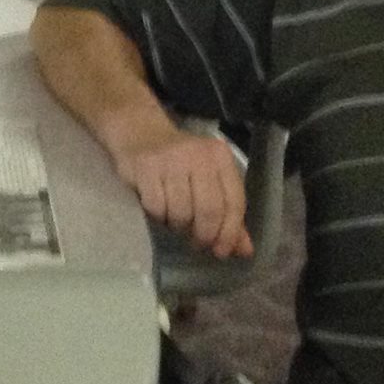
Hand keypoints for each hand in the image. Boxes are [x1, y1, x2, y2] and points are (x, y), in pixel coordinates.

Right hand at [115, 132, 252, 258]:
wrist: (140, 132)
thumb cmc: (180, 162)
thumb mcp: (210, 179)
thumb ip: (228, 213)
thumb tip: (244, 251)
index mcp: (220, 157)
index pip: (234, 201)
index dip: (230, 232)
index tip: (222, 251)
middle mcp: (198, 155)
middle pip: (209, 210)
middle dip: (204, 235)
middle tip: (198, 244)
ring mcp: (170, 159)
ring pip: (181, 213)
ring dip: (178, 227)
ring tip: (175, 222)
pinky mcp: (145, 167)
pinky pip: (157, 208)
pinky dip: (159, 218)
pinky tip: (159, 212)